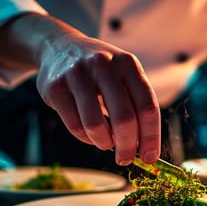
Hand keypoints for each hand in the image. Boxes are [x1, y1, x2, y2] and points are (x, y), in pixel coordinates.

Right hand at [36, 29, 160, 165]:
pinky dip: (85, 137)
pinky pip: (74, 125)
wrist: (58, 47)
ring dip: (103, 143)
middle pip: (124, 119)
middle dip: (127, 147)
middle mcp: (104, 65)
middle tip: (125, 158)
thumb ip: (134, 105)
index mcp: (128, 64)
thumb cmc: (99, 71)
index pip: (148, 107)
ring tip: (105, 143)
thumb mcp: (122, 75)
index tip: (150, 158)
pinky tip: (88, 133)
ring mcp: (77, 74)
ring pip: (96, 126)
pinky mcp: (55, 87)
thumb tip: (144, 148)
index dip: (151, 137)